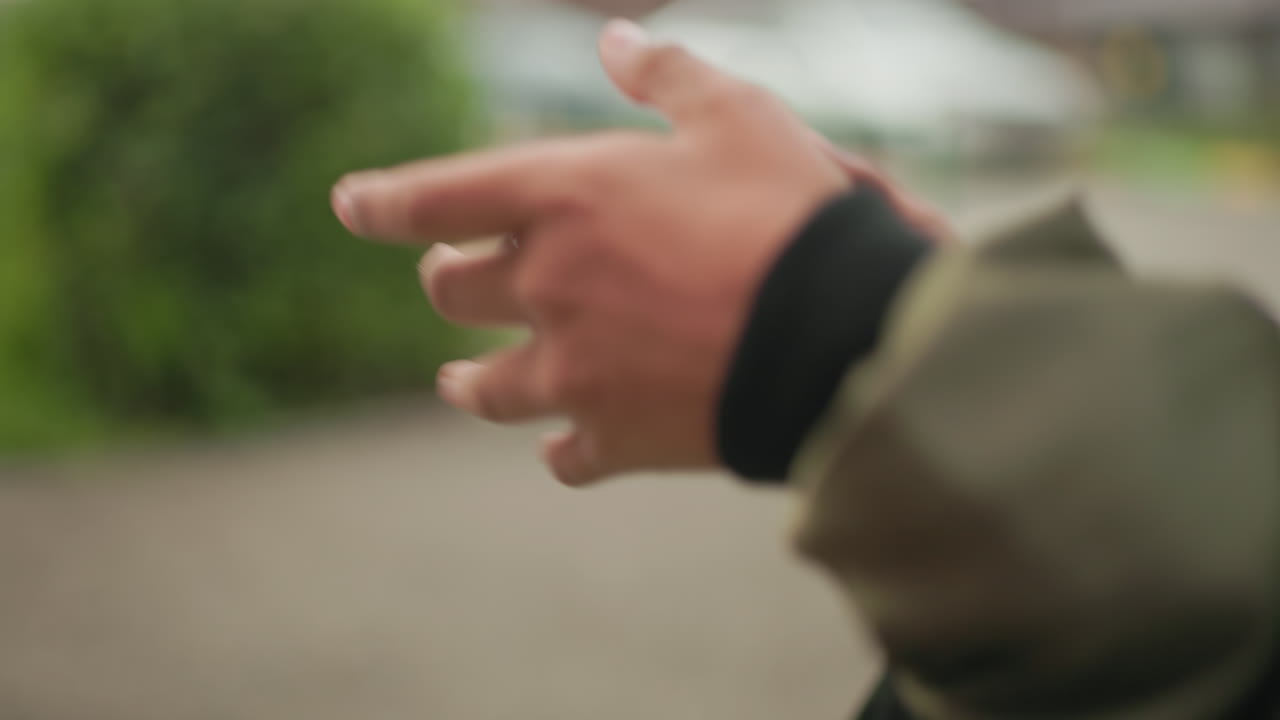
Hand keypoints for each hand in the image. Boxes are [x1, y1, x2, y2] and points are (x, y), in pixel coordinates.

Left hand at [333, 21, 939, 485]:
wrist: (836, 337)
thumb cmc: (788, 212)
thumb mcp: (737, 115)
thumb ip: (666, 74)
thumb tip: (615, 39)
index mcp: (561, 197)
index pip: (432, 198)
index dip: (381, 203)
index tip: (351, 207)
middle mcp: (547, 286)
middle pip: (452, 292)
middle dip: (446, 281)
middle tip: (450, 279)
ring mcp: (575, 370)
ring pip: (484, 387)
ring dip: (469, 382)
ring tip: (459, 383)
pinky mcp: (617, 436)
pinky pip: (565, 453)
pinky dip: (563, 447)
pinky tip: (565, 447)